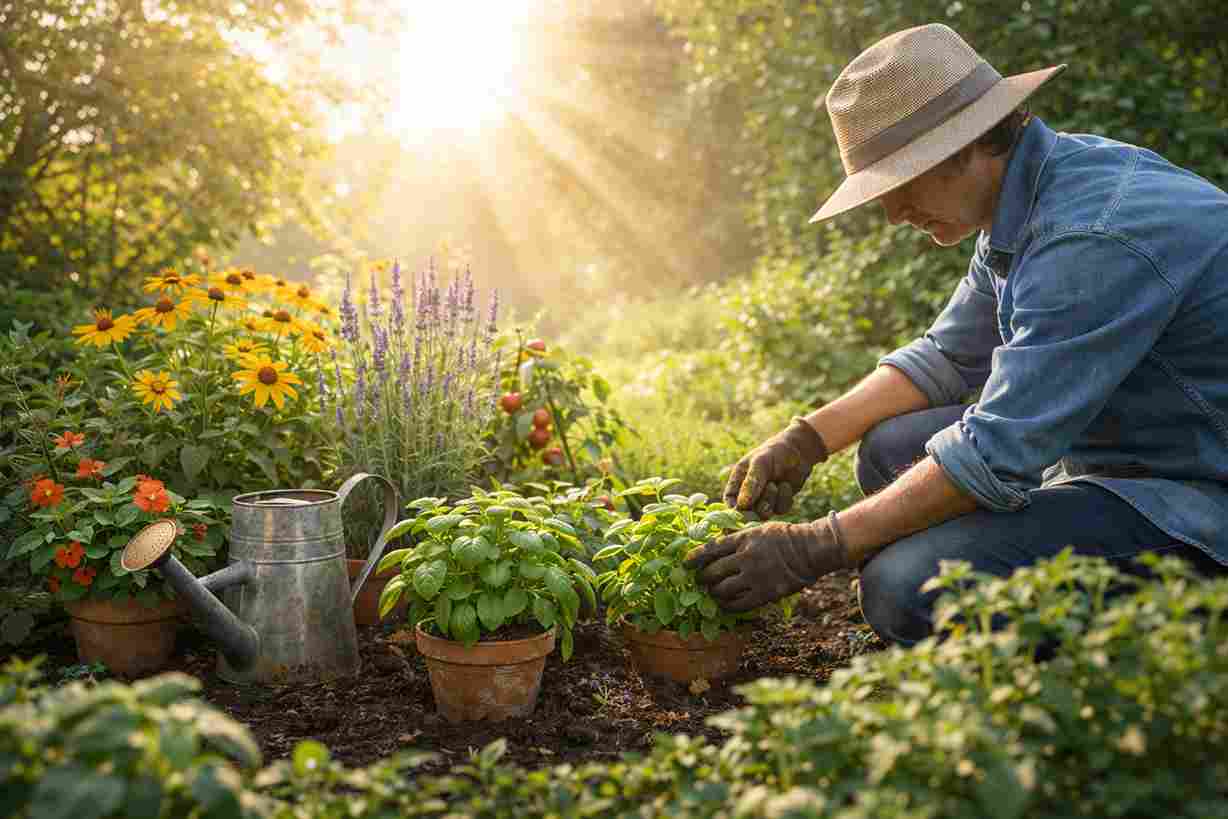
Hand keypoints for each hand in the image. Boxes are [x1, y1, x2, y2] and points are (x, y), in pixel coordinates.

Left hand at [683, 512, 851, 611]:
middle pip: (712, 572)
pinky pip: (738, 604)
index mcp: (743, 539)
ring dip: (713, 593)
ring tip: (712, 593)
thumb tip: (715, 549)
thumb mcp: (758, 530)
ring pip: (722, 590)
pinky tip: (725, 605)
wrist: (809, 550)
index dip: (694, 557)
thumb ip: (737, 539)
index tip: (685, 563)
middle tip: (700, 581)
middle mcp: (746, 558)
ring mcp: (755, 577)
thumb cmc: (783, 538)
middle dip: (702, 578)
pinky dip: (727, 606)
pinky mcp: (765, 594)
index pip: (711, 549)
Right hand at [723, 417, 828, 517]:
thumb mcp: (761, 463)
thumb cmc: (775, 452)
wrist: (799, 451)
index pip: (730, 499)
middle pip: (747, 511)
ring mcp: (765, 498)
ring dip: (771, 501)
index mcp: (739, 479)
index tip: (742, 511)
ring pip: (764, 513)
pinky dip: (784, 500)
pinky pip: (779, 510)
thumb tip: (742, 504)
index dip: (734, 508)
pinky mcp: (779, 502)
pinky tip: (786, 486)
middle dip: (756, 507)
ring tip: (776, 484)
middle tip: (766, 500)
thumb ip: (751, 482)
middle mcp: (750, 491)